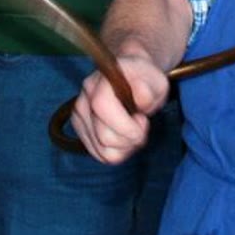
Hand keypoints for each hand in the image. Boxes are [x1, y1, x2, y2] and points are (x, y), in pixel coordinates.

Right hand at [69, 50, 169, 164]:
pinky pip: (100, 155)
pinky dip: (118, 152)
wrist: (133, 78)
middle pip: (104, 136)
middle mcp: (84, 98)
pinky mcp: (81, 130)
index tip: (143, 121)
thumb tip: (140, 99)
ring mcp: (79, 116)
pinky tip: (124, 137)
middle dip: (130, 138)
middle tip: (141, 124)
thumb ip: (148, 91)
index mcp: (101, 81)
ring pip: (103, 151)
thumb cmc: (145, 80)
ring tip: (133, 130)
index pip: (101, 107)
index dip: (125, 124)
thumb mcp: (156, 81)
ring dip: (125, 147)